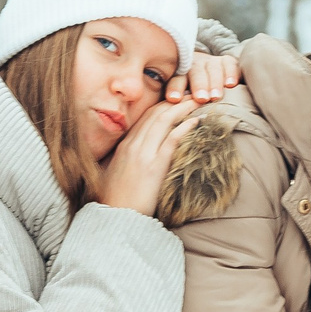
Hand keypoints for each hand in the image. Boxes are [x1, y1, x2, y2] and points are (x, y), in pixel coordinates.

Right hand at [92, 96, 201, 217]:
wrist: (114, 218)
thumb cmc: (114, 202)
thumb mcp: (112, 175)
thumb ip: (122, 161)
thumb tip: (132, 158)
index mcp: (123, 146)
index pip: (145, 117)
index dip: (163, 105)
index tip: (177, 100)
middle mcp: (133, 145)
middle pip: (156, 113)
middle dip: (176, 100)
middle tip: (192, 93)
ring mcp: (143, 154)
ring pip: (165, 120)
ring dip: (184, 107)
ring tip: (198, 100)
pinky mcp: (154, 165)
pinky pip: (172, 138)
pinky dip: (185, 126)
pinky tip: (197, 120)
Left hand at [166, 52, 240, 103]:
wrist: (211, 80)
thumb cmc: (191, 97)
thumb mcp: (181, 100)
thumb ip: (173, 107)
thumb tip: (162, 121)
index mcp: (179, 74)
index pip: (176, 79)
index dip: (175, 88)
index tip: (174, 99)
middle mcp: (194, 65)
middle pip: (195, 72)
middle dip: (198, 85)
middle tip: (201, 99)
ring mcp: (210, 62)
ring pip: (212, 69)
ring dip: (214, 83)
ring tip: (216, 97)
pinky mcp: (226, 61)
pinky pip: (229, 64)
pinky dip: (231, 73)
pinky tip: (231, 84)